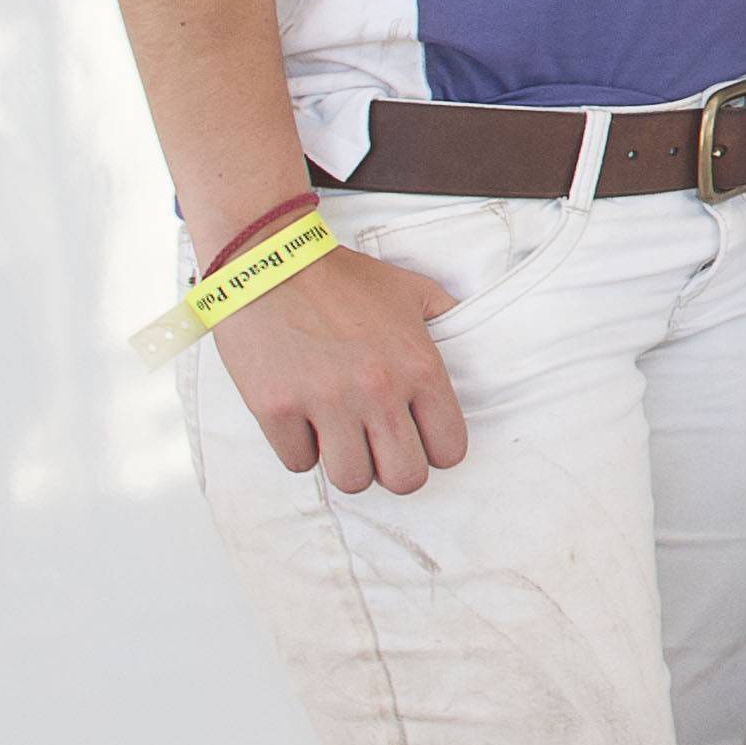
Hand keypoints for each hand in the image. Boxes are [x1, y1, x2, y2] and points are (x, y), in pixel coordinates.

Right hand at [208, 244, 467, 494]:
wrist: (270, 264)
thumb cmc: (343, 280)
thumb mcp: (413, 291)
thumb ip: (449, 318)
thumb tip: (476, 340)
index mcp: (419, 366)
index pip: (449, 449)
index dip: (436, 450)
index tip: (419, 438)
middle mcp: (378, 390)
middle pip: (404, 479)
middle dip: (395, 470)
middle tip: (380, 448)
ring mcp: (325, 403)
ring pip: (352, 480)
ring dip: (348, 463)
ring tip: (342, 435)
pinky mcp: (276, 410)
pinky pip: (298, 463)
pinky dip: (301, 449)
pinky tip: (303, 420)